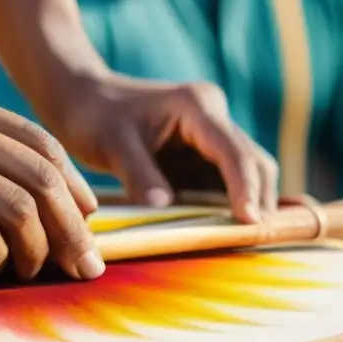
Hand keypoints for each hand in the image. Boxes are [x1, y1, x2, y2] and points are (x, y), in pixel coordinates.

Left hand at [55, 74, 278, 221]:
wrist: (82, 98)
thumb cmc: (94, 115)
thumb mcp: (112, 144)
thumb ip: (139, 175)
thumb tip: (163, 209)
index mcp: (197, 107)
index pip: (234, 152)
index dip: (246, 188)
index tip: (250, 223)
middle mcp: (212, 118)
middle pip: (254, 162)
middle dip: (259, 199)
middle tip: (258, 241)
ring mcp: (209, 137)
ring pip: (246, 173)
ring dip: (250, 204)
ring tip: (249, 243)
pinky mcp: (199, 156)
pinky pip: (224, 183)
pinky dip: (229, 206)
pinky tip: (230, 233)